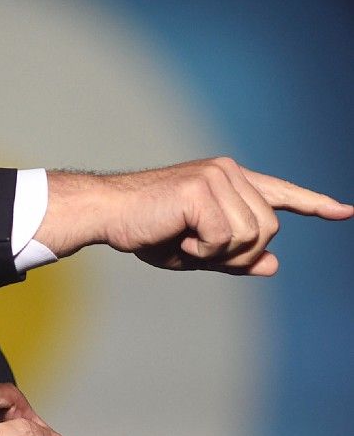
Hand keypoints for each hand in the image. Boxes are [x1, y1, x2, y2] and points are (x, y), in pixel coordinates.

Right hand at [36, 157, 352, 274]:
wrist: (107, 214)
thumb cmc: (145, 229)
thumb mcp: (197, 250)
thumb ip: (236, 255)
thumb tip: (274, 264)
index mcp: (227, 180)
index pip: (279, 192)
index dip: (313, 204)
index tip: (344, 212)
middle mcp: (228, 171)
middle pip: (269, 228)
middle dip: (239, 253)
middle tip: (197, 251)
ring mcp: (217, 175)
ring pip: (253, 235)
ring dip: (219, 253)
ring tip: (185, 242)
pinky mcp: (203, 188)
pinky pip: (227, 236)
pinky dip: (204, 250)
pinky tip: (179, 239)